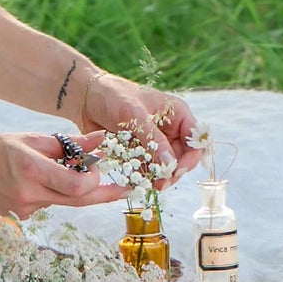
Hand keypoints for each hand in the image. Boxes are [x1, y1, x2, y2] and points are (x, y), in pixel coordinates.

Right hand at [0, 131, 128, 219]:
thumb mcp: (31, 138)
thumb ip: (68, 144)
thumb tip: (100, 140)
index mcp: (32, 170)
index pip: (79, 186)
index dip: (97, 178)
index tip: (99, 165)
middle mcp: (30, 195)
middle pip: (80, 200)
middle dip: (104, 192)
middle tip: (124, 187)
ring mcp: (26, 211)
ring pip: (65, 202)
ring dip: (74, 188)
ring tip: (60, 168)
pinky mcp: (23, 219)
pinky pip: (50, 204)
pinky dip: (54, 192)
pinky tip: (36, 179)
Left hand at [74, 68, 204, 187]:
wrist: (87, 98)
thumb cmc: (114, 96)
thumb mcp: (135, 116)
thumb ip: (154, 140)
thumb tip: (171, 165)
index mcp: (176, 114)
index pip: (195, 140)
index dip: (190, 158)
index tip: (176, 171)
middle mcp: (170, 129)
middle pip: (182, 158)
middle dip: (172, 172)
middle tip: (159, 184)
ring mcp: (155, 142)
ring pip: (165, 167)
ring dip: (158, 178)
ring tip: (148, 185)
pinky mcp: (140, 152)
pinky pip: (148, 169)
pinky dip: (144, 177)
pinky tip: (136, 183)